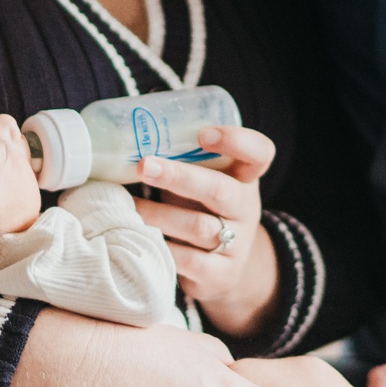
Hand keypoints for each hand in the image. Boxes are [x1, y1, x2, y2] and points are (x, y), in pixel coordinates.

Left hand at [135, 125, 280, 340]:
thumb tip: (136, 111)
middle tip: (143, 165)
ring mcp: (237, 245)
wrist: (224, 271)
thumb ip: (182, 155)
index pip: (259, 153)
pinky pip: (187, 261)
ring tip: (126, 205)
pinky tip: (135, 238)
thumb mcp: (204, 181)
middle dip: (180, 176)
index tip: (203, 133)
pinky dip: (158, 247)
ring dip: (157, 214)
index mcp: (245, 178)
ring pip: (198, 227)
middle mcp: (246, 209)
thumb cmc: (203, 210)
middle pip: (221, 191)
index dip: (237, 141)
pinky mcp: (220, 275)